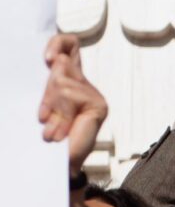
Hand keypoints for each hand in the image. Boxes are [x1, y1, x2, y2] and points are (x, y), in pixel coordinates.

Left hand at [39, 35, 107, 174]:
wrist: (60, 163)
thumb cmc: (50, 136)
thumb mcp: (44, 101)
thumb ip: (50, 82)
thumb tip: (57, 60)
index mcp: (70, 79)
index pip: (70, 44)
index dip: (58, 43)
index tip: (46, 60)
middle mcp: (84, 84)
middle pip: (62, 63)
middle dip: (48, 90)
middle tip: (45, 116)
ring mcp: (94, 95)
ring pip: (62, 81)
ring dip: (52, 106)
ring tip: (51, 128)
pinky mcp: (98, 105)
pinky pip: (70, 94)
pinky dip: (60, 112)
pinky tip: (59, 130)